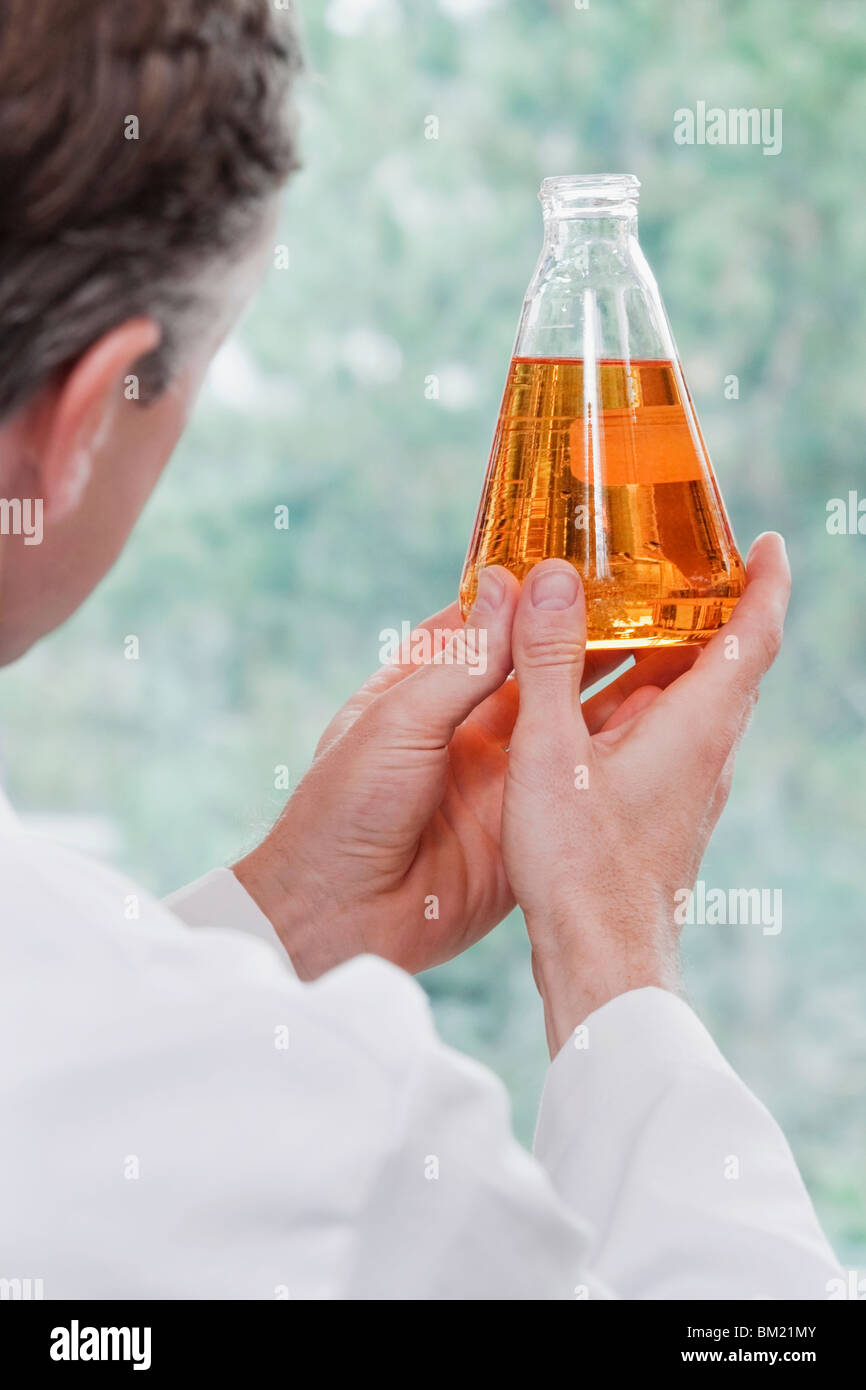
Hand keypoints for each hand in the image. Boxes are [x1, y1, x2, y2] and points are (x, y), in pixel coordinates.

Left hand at [233, 572, 646, 978]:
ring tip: (675, 647)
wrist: (342, 917)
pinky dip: (617, 753)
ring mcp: (499, 775)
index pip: (486, 623)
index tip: (588, 559)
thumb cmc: (344, 809)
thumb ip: (462, 661)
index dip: (534, 593)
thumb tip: (507, 583)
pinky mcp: (525, 825)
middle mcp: (466, 726)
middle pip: (538, 668)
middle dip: (589, 636)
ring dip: (615, 688)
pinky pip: (577, 781)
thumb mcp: (401, 721)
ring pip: (566, 720)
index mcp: (422, 688)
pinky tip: (665, 722)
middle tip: (652, 598)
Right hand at [500, 533, 790, 1054]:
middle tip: (680, 564)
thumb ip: (549, 663)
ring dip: (679, 656)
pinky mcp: (666, 813)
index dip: (766, 582)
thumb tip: (556, 579)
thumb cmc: (580, 866)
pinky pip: (672, 737)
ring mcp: (690, 788)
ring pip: (699, 703)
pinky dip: (652, 701)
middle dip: (714, 608)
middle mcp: (708, 754)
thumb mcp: (550, 752)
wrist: (602, 962)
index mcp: (697, 726)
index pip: (755, 634)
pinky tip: (601, 705)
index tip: (766, 542)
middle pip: (731, 663)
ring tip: (633, 620)